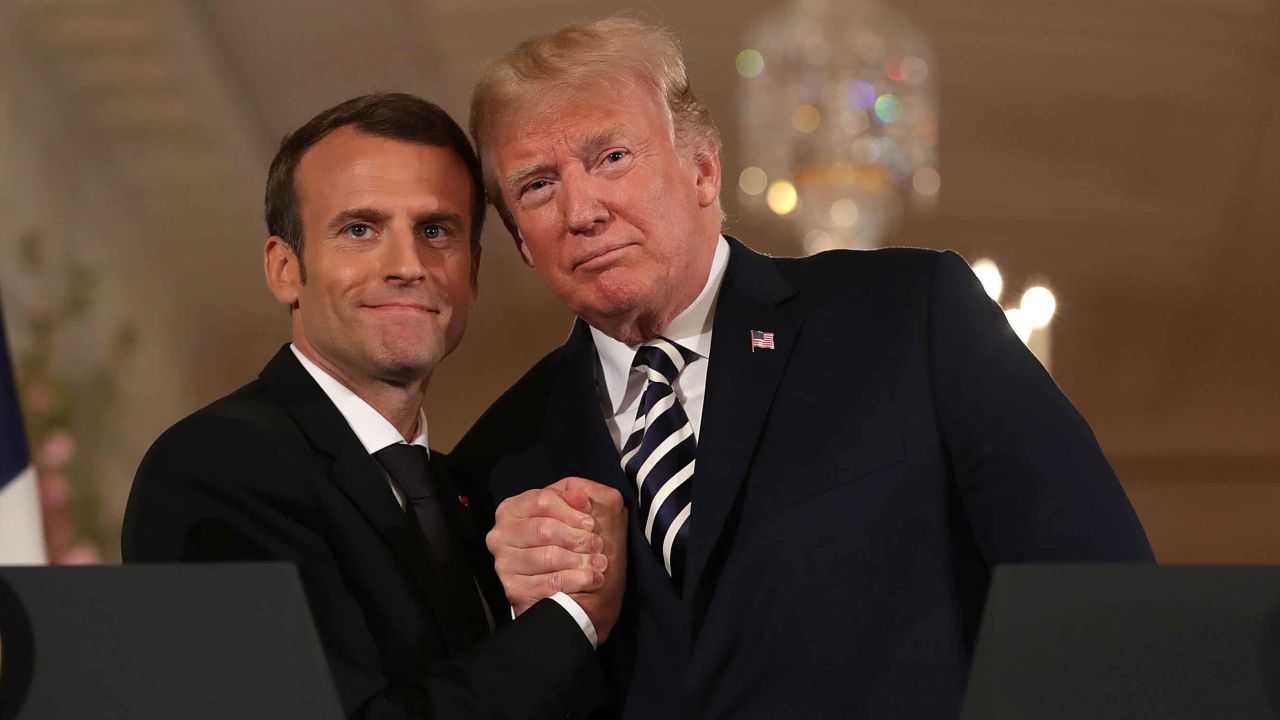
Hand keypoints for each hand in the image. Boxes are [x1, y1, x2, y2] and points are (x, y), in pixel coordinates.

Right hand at [487, 477, 627, 641]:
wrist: (570, 597)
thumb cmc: (574, 549)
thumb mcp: (579, 515)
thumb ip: (578, 497)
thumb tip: (578, 496)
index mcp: (512, 509)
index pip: (542, 500)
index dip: (571, 511)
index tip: (591, 522)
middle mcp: (500, 534)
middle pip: (544, 529)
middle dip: (578, 537)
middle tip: (598, 545)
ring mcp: (503, 563)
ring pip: (548, 556)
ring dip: (580, 560)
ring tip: (598, 563)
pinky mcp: (513, 589)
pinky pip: (550, 582)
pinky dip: (577, 580)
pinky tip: (592, 579)